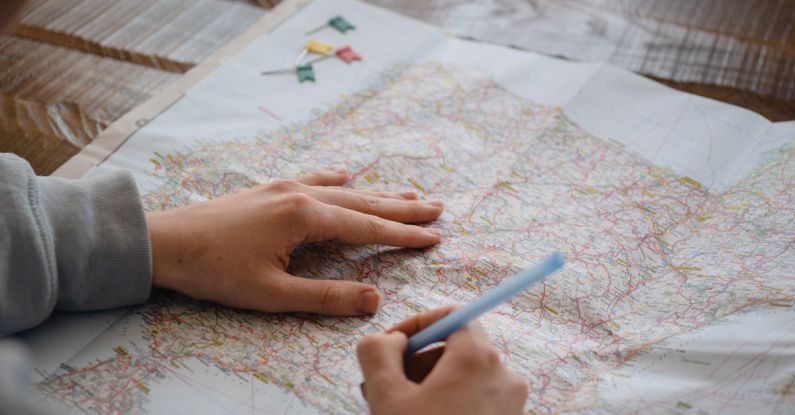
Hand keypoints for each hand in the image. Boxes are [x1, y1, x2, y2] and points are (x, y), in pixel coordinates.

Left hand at [145, 169, 443, 314]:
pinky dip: (336, 180)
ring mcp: (284, 187)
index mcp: (304, 217)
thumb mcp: (272, 294)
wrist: (165, 242)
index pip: (367, 227)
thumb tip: (374, 300)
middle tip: (438, 208)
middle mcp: (300, 194)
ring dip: (378, 194)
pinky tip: (346, 174)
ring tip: (409, 194)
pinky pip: (314, 180)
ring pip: (343, 190)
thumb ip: (325, 297)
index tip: (435, 236)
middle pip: (363, 202)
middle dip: (402, 207)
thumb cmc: (215, 271)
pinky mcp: (269, 189)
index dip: (403, 234)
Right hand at [357, 307, 528, 414]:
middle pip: (457, 347)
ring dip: (430, 385)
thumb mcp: (385, 395)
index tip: (392, 347)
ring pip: (465, 377)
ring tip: (401, 408)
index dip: (417, 325)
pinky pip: (478, 399)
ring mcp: (512, 404)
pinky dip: (449, 403)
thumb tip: (387, 339)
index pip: (452, 316)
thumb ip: (377, 353)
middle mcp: (504, 376)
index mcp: (477, 359)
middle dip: (417, 361)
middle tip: (386, 385)